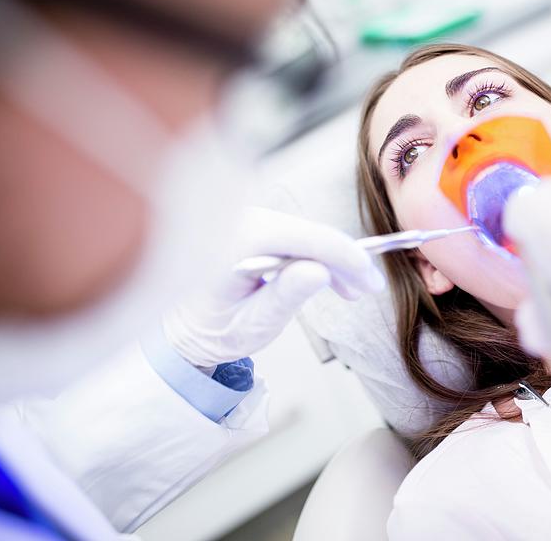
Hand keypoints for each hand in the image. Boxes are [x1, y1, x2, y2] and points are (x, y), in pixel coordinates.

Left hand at [165, 207, 384, 367]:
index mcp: (234, 242)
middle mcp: (237, 221)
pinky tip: (329, 276)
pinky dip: (313, 254)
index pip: (303, 237)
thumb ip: (284, 297)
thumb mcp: (251, 325)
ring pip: (303, 233)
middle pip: (307, 232)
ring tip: (352, 289)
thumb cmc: (211, 331)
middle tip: (368, 288)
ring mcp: (243, 220)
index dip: (344, 254)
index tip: (370, 276)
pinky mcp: (250, 226)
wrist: (180, 328)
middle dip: (342, 258)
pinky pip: (291, 235)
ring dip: (331, 258)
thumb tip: (320, 270)